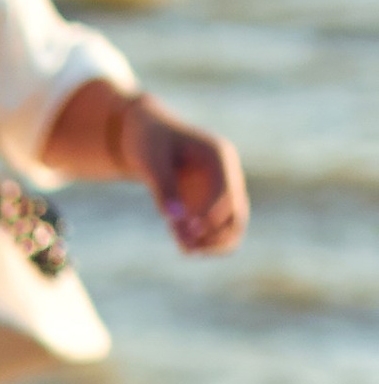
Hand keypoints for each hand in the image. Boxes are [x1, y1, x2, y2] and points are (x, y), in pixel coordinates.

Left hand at [126, 97, 246, 256]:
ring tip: (183, 248)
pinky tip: (179, 240)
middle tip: (185, 247)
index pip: (226, 195)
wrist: (146, 135)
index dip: (210, 218)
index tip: (187, 233)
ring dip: (210, 244)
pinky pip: (214, 230)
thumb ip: (163, 187)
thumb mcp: (151, 160)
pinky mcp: (210, 203)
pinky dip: (201, 241)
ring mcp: (221, 190)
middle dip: (214, 237)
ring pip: (231, 228)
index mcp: (219, 157)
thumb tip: (174, 218)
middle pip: (237, 217)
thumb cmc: (148, 141)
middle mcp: (227, 174)